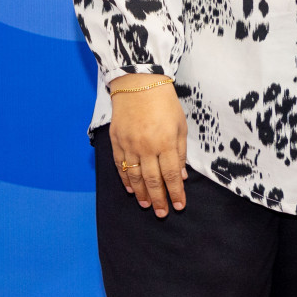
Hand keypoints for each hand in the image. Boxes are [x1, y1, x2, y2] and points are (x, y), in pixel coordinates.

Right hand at [107, 75, 188, 217]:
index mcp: (166, 142)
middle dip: (158, 200)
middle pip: (152, 180)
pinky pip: (120, 165)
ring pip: (134, 176)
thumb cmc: (165, 103)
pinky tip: (131, 189)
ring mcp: (129, 145)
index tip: (179, 205)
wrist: (139, 83)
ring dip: (141, 193)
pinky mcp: (116, 141)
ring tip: (146, 205)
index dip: (175, 193)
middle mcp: (146, 147)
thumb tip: (180, 176)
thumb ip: (180, 152)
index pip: (171, 175)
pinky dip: (125, 179)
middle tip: (162, 213)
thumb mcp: (180, 125)